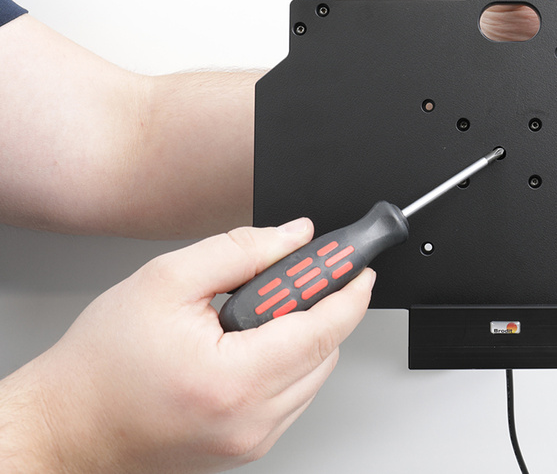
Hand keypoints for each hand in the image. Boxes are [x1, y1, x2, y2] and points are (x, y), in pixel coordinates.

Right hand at [0, 218, 373, 473]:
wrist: (68, 423)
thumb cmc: (103, 361)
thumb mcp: (166, 282)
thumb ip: (240, 252)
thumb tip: (294, 238)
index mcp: (233, 379)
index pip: (321, 329)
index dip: (347, 291)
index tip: (359, 266)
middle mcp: (250, 419)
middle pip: (326, 352)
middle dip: (320, 309)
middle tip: (297, 280)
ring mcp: (251, 440)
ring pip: (313, 377)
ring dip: (303, 340)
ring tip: (253, 319)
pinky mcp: (247, 448)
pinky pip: (292, 400)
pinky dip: (286, 368)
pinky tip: (249, 349)